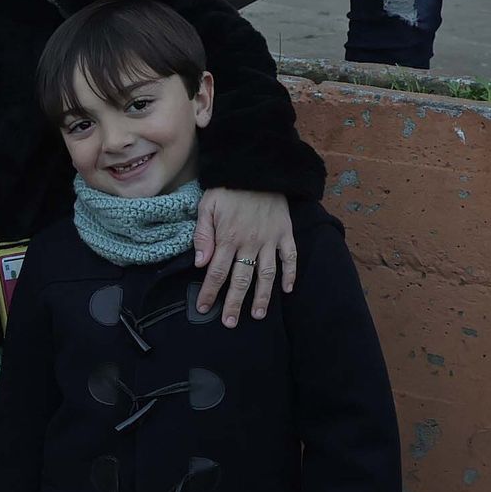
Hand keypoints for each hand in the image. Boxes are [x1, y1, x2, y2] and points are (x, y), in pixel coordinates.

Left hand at [193, 189, 296, 326]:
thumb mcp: (207, 205)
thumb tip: (199, 263)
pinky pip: (290, 258)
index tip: (204, 307)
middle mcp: (250, 243)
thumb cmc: (227, 187)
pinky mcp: (286, 234)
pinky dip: (291, 274)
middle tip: (230, 323)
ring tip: (258, 315)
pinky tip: (287, 290)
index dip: (210, 291)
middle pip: (241, 279)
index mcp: (228, 237)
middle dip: (234, 303)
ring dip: (263, 296)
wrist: (257, 168)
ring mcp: (270, 240)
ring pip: (267, 274)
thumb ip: (202, 234)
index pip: (217, 272)